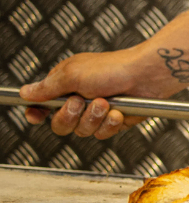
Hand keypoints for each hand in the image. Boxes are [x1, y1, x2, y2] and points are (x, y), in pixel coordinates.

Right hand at [19, 50, 167, 139]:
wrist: (148, 75)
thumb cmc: (114, 68)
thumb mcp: (73, 74)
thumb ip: (48, 87)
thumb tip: (25, 92)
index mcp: (66, 85)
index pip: (42, 105)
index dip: (37, 113)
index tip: (36, 116)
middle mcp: (80, 99)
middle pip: (60, 125)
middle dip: (70, 116)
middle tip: (81, 102)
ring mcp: (97, 112)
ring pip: (81, 132)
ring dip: (93, 118)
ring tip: (106, 103)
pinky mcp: (114, 121)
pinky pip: (102, 134)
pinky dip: (110, 124)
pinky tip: (118, 112)